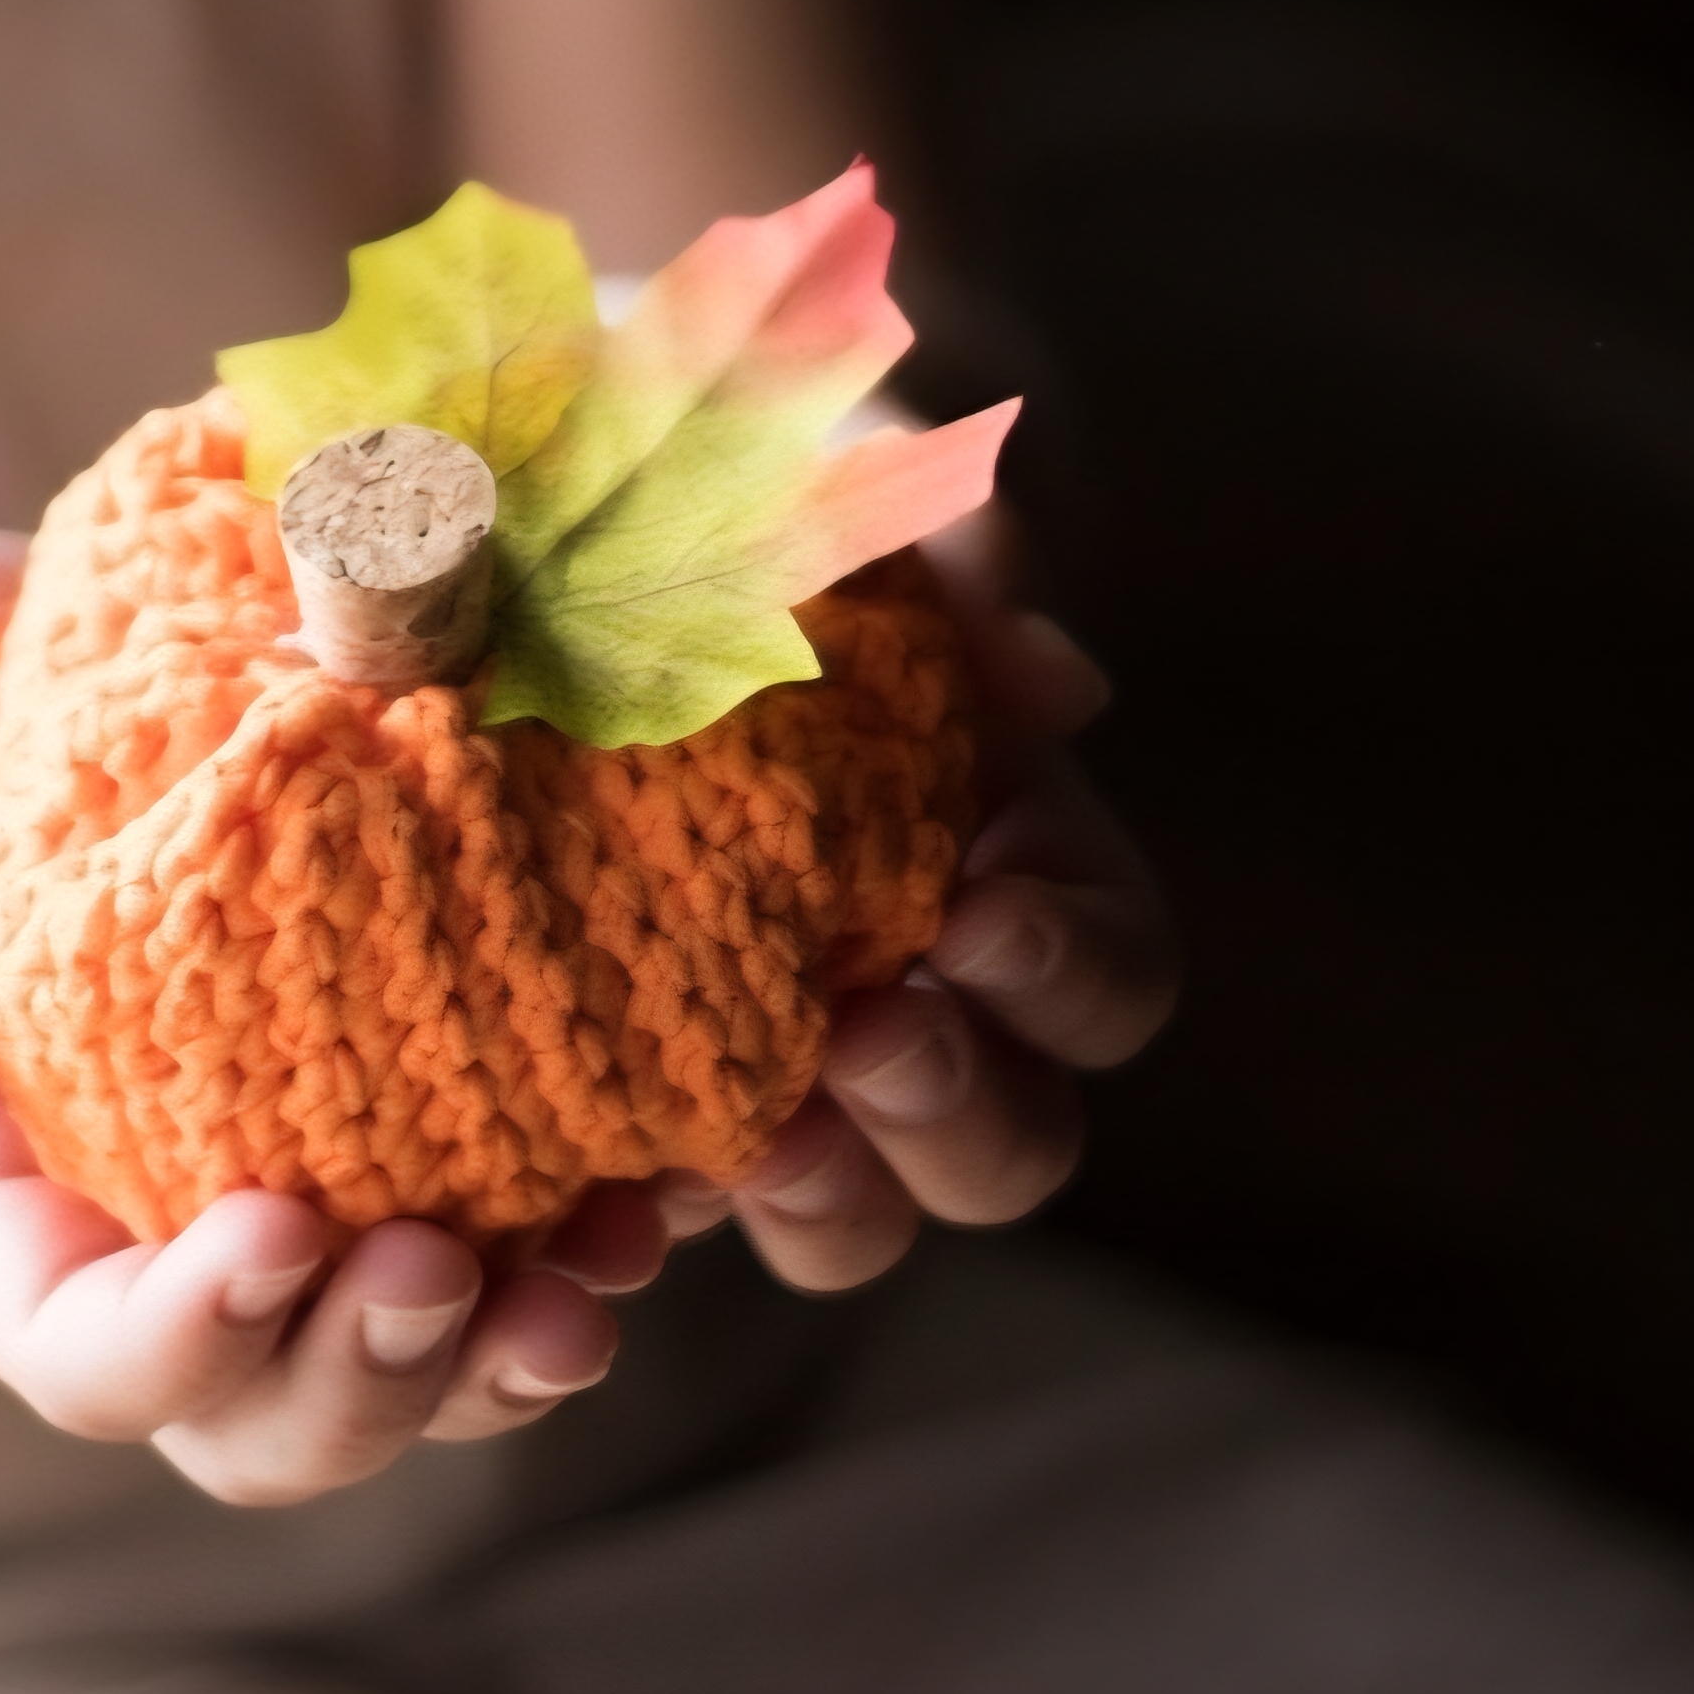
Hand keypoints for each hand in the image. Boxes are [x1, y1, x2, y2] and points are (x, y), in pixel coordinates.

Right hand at [0, 530, 620, 1507]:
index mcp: (1, 1209)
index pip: (87, 1356)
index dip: (188, 1339)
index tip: (278, 1227)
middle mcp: (152, 1229)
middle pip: (265, 1413)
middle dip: (366, 1385)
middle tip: (450, 1275)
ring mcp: (289, 1168)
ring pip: (405, 1350)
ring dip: (501, 1346)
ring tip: (600, 1264)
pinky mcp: (398, 1088)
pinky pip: (504, 1208)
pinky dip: (581, 1218)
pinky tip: (657, 1168)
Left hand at [625, 504, 1180, 1293]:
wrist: (594, 504)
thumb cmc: (767, 490)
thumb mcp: (863, 478)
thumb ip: (963, 559)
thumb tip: (1054, 681)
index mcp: (1008, 867)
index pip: (1107, 981)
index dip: (1069, 978)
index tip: (981, 912)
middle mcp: (915, 993)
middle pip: (1005, 1145)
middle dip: (955, 1113)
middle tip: (868, 1035)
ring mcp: (775, 1055)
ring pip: (853, 1209)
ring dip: (822, 1192)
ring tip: (740, 1131)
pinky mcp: (633, 1089)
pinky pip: (658, 1203)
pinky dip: (636, 1216)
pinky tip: (586, 1181)